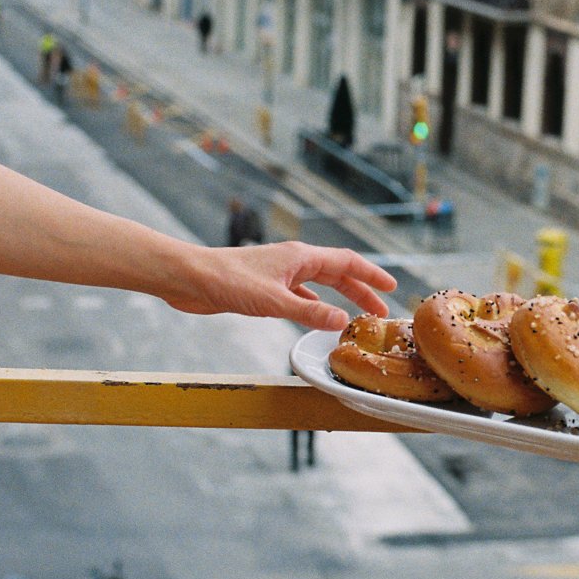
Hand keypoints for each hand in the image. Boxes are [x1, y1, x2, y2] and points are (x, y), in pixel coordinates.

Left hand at [165, 241, 396, 331]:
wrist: (188, 278)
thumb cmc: (226, 281)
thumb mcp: (273, 302)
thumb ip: (309, 313)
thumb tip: (343, 321)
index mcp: (300, 257)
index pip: (347, 262)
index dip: (371, 275)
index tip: (391, 288)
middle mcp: (293, 262)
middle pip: (337, 273)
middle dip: (360, 290)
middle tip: (380, 310)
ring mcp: (279, 274)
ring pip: (319, 285)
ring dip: (339, 298)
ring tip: (355, 316)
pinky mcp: (265, 288)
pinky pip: (300, 295)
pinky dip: (315, 306)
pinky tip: (317, 317)